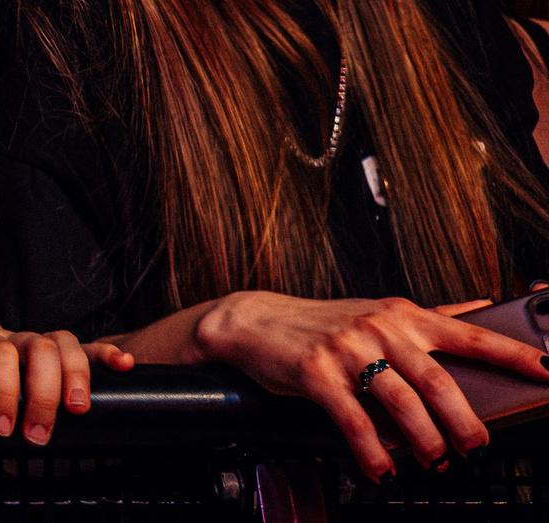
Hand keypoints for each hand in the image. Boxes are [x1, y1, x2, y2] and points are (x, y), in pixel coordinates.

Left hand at [0, 318, 133, 445]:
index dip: (3, 389)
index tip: (2, 427)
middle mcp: (12, 338)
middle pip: (38, 348)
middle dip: (43, 394)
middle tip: (37, 435)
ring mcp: (35, 341)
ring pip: (63, 343)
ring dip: (75, 375)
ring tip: (78, 409)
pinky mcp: (55, 348)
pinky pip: (85, 347)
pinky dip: (105, 355)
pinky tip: (124, 366)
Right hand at [191, 291, 548, 478]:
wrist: (257, 321)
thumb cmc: (326, 322)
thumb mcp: (381, 310)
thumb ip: (434, 314)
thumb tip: (482, 306)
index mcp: (404, 315)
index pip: (469, 335)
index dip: (511, 355)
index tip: (547, 373)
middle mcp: (380, 328)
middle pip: (438, 380)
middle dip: (465, 422)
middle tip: (477, 448)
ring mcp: (348, 350)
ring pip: (401, 402)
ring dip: (424, 440)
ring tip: (435, 462)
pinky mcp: (316, 373)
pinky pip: (354, 420)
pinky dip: (373, 451)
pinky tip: (381, 469)